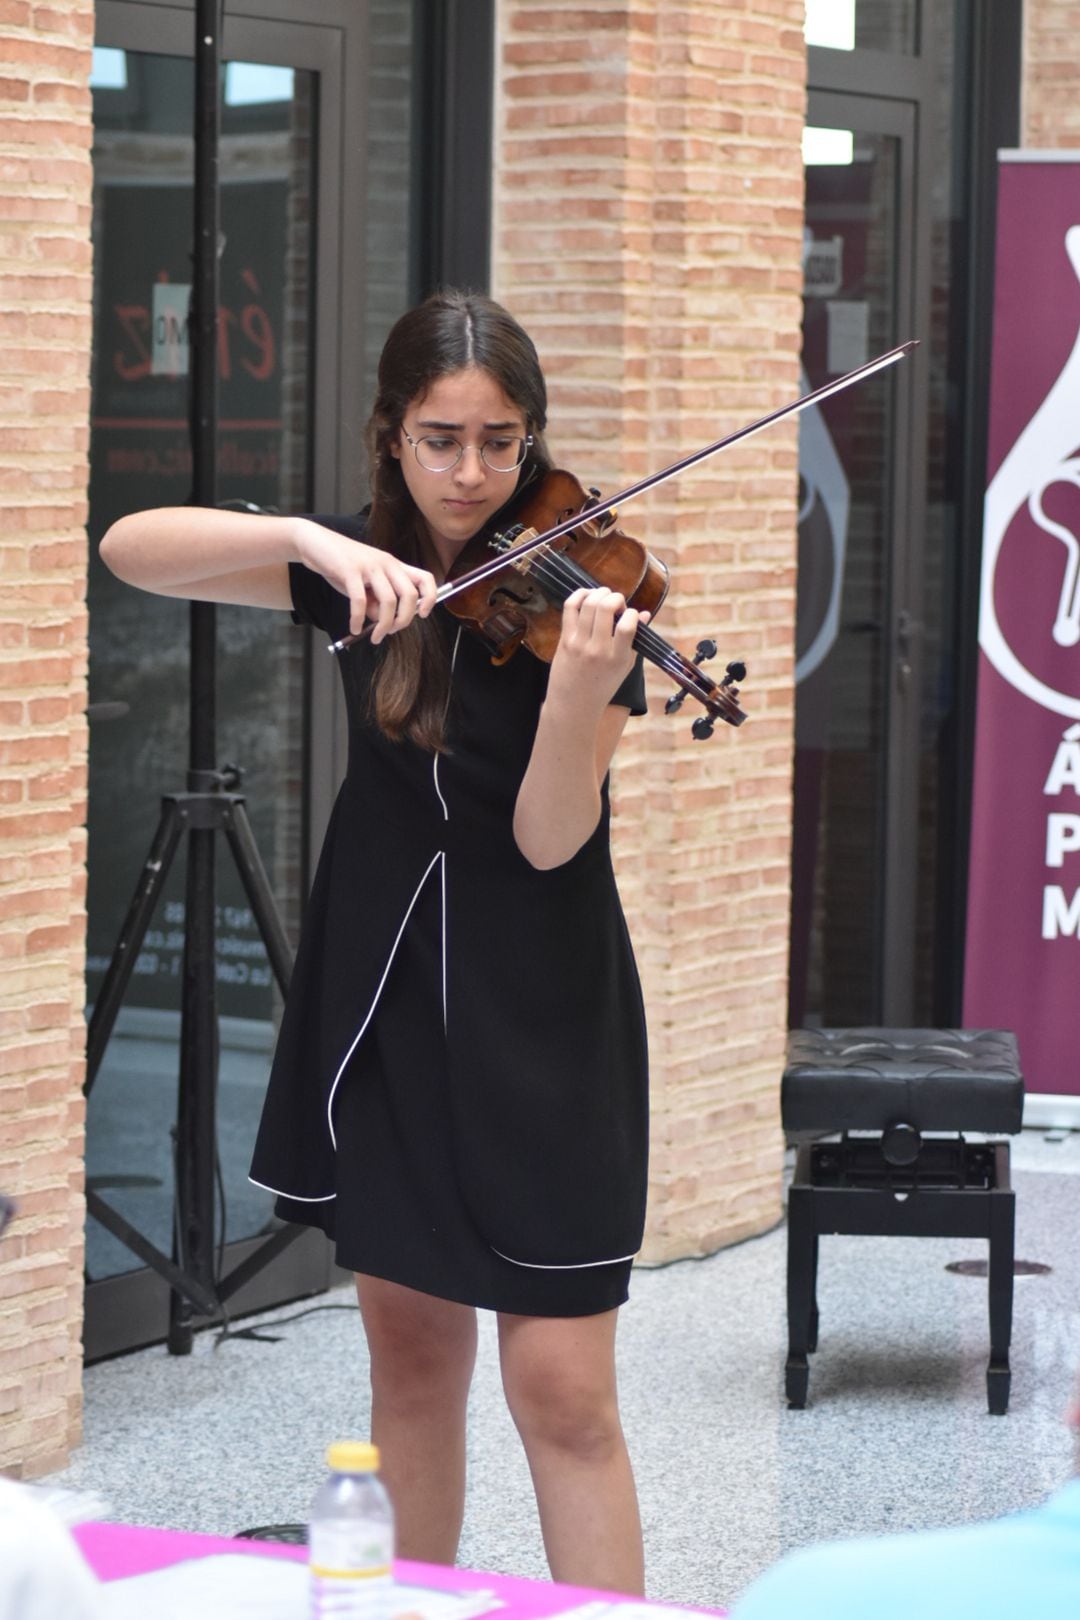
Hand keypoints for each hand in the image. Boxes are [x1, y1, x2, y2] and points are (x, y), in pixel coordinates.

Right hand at [295, 520, 437, 642]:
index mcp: (394, 565)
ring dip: (382, 626)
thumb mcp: (364, 584)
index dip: (430, 598)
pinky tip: (354, 628)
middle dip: (404, 620)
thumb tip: (382, 623)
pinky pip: (360, 601)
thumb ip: (375, 601)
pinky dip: (358, 619)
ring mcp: (369, 566)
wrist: (315, 543)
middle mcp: (386, 563)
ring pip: (388, 601)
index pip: (425, 578)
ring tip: (374, 637)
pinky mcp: (350, 570)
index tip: (422, 614)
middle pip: (410, 595)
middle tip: (390, 632)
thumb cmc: (341, 566)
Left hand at [547, 586, 647, 711]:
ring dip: (599, 593)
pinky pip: (570, 608)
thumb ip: (635, 641)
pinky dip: (580, 595)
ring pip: (588, 604)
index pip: (627, 626)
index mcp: (617, 658)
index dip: (632, 613)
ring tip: (604, 596)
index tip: (631, 615)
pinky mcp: (564, 640)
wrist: (573, 704)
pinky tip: (587, 595)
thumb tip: (644, 614)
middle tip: (617, 602)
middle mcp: (598, 649)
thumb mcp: (625, 667)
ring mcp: (579, 643)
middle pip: (605, 608)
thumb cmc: (603, 686)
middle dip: (615, 597)